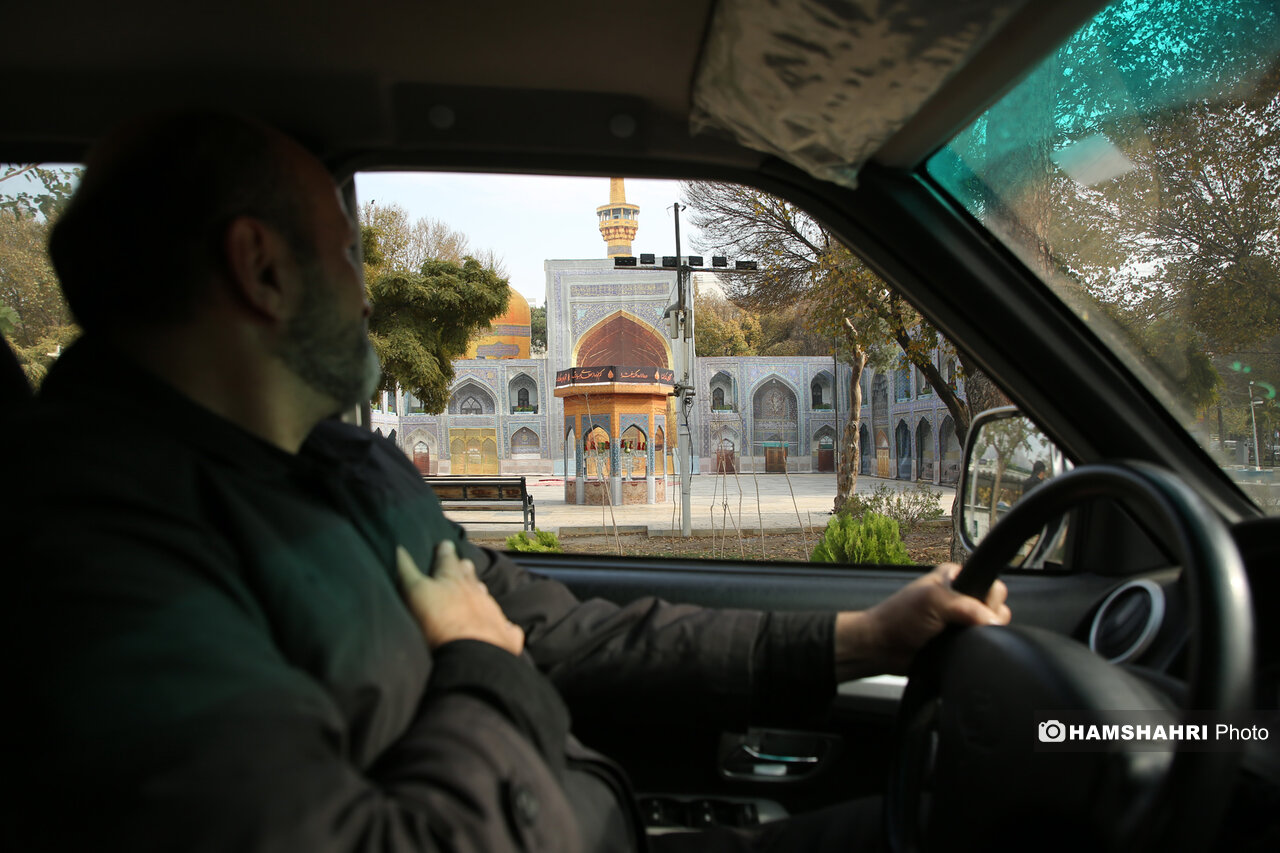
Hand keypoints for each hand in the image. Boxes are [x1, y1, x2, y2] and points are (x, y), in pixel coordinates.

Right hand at [396, 542, 524, 655]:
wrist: (472, 653)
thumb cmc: (439, 621)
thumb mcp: (414, 592)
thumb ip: (405, 570)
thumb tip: (398, 546)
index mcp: (453, 579)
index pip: (447, 559)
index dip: (444, 551)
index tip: (445, 543)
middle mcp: (475, 591)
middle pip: (469, 575)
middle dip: (464, 568)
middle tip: (464, 563)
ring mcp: (492, 612)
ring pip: (485, 596)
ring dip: (480, 592)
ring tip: (477, 589)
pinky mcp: (504, 634)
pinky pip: (506, 627)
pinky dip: (503, 625)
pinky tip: (503, 627)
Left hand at [834, 563, 1009, 680]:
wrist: (882, 647)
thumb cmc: (898, 618)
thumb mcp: (933, 601)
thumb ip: (966, 606)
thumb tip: (993, 621)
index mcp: (955, 578)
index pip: (992, 584)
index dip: (989, 598)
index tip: (977, 608)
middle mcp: (961, 598)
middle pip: (997, 608)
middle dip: (986, 619)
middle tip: (961, 624)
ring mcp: (962, 622)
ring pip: (991, 630)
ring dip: (980, 636)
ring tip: (956, 638)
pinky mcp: (960, 643)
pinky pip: (981, 646)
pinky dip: (976, 649)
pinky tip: (961, 649)